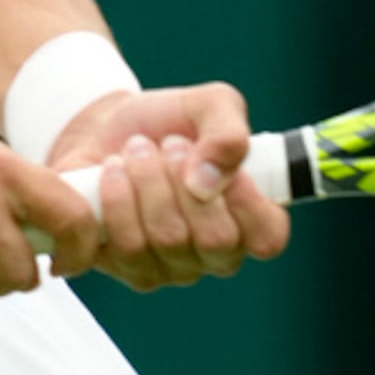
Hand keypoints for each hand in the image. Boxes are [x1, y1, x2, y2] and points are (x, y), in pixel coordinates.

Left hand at [48, 84, 289, 290]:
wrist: (106, 128)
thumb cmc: (169, 121)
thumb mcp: (212, 104)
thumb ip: (228, 134)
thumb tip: (208, 183)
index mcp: (249, 218)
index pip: (268, 238)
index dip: (245, 201)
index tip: (215, 159)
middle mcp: (217, 252)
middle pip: (215, 240)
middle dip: (184, 179)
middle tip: (168, 143)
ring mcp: (175, 267)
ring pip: (168, 239)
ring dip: (147, 182)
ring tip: (136, 150)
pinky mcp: (131, 269)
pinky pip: (127, 247)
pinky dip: (116, 199)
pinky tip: (112, 172)